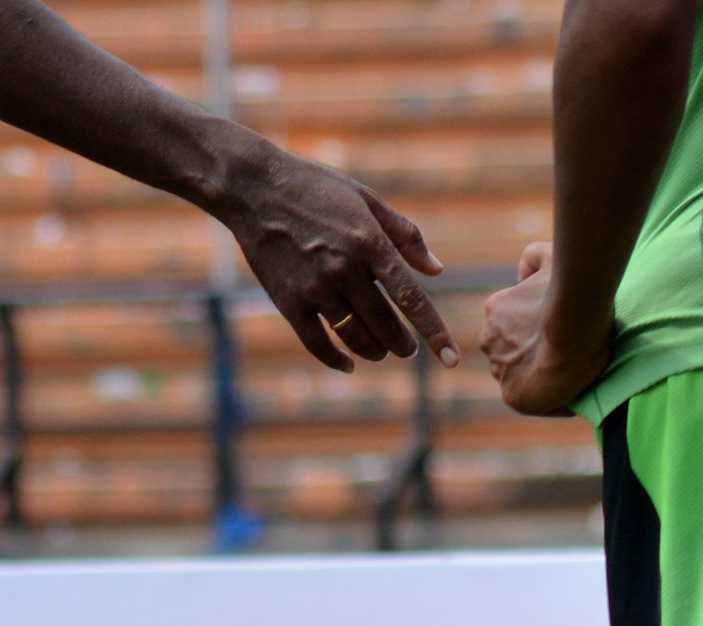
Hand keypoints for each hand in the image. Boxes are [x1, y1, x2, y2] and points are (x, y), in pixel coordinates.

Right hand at [217, 141, 454, 372]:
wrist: (251, 185)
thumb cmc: (315, 188)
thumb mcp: (367, 200)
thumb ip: (406, 236)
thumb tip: (437, 270)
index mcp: (371, 244)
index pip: (413, 300)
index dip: (435, 333)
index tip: (451, 359)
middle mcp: (346, 270)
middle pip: (387, 327)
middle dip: (403, 345)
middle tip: (407, 347)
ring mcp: (315, 288)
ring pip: (357, 338)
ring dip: (376, 351)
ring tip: (382, 350)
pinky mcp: (287, 300)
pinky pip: (318, 344)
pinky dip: (336, 359)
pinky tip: (349, 363)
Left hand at [480, 243, 612, 416]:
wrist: (574, 332)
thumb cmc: (566, 295)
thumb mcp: (550, 259)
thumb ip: (534, 258)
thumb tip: (522, 271)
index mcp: (495, 310)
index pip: (513, 326)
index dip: (537, 331)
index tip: (558, 334)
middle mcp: (489, 340)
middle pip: (513, 351)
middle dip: (532, 353)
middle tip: (564, 354)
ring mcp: (500, 369)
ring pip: (519, 375)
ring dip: (537, 376)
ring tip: (566, 375)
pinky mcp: (513, 396)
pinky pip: (532, 401)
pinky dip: (548, 400)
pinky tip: (568, 392)